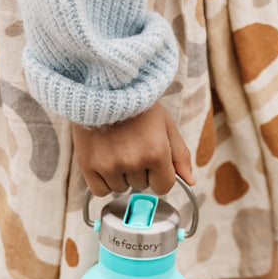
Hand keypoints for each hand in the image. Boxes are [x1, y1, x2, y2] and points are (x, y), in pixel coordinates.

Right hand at [72, 104, 194, 196]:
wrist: (102, 88)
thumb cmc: (137, 105)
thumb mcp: (166, 124)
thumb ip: (180, 154)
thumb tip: (190, 181)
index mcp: (156, 153)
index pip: (163, 187)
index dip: (160, 176)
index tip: (153, 161)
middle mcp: (132, 161)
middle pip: (141, 186)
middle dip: (139, 171)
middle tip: (132, 146)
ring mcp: (109, 165)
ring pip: (120, 188)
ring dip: (120, 175)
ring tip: (116, 149)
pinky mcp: (88, 165)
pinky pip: (100, 190)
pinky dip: (103, 181)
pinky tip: (104, 161)